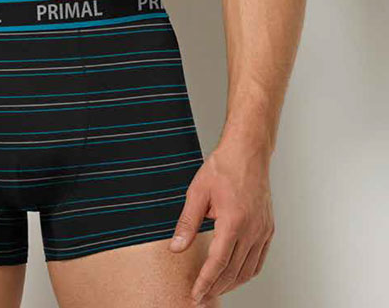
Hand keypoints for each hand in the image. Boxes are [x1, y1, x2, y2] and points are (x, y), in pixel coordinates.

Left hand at [168, 142, 274, 303]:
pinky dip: (246, 273)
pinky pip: (259, 260)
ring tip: (214, 290)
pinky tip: (235, 275)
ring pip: (248, 269)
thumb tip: (175, 248)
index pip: (218, 262)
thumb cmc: (223, 167)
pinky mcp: (268, 229)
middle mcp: (252, 229)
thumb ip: (187, 223)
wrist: (248, 152)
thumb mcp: (198, 192)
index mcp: (234, 221)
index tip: (195, 294)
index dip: (205, 282)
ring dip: (231, 284)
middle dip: (215, 288)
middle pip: (233, 271)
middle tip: (200, 297)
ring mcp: (263, 230)